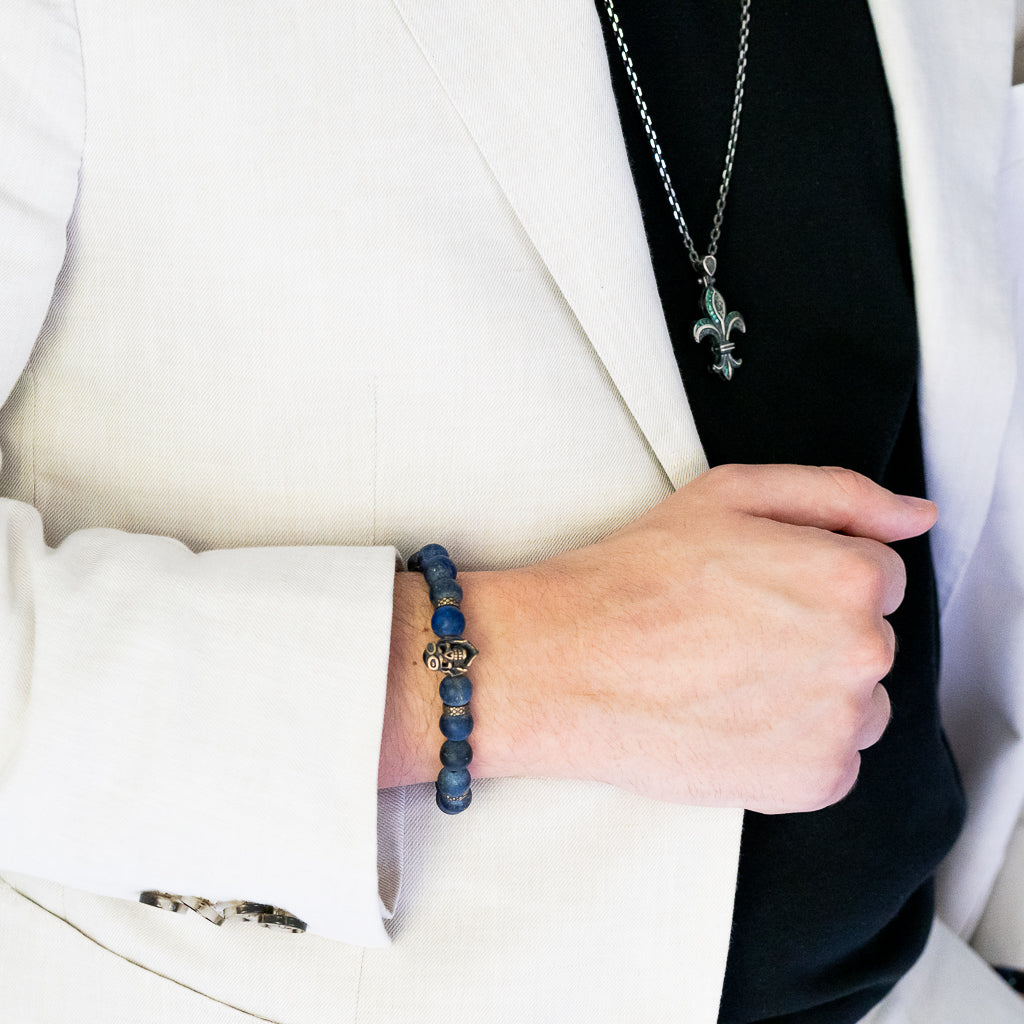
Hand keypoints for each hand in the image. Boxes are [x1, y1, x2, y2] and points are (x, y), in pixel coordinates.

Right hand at [474, 464, 934, 813]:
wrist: (565, 665)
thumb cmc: (636, 578)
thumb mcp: (729, 495)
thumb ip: (838, 494)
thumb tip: (916, 517)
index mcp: (848, 577)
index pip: (877, 575)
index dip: (809, 574)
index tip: (755, 587)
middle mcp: (859, 653)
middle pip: (868, 638)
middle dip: (815, 630)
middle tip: (732, 630)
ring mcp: (839, 724)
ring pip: (857, 701)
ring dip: (812, 690)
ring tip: (729, 676)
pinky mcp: (813, 783)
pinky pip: (834, 757)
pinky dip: (794, 743)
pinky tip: (733, 718)